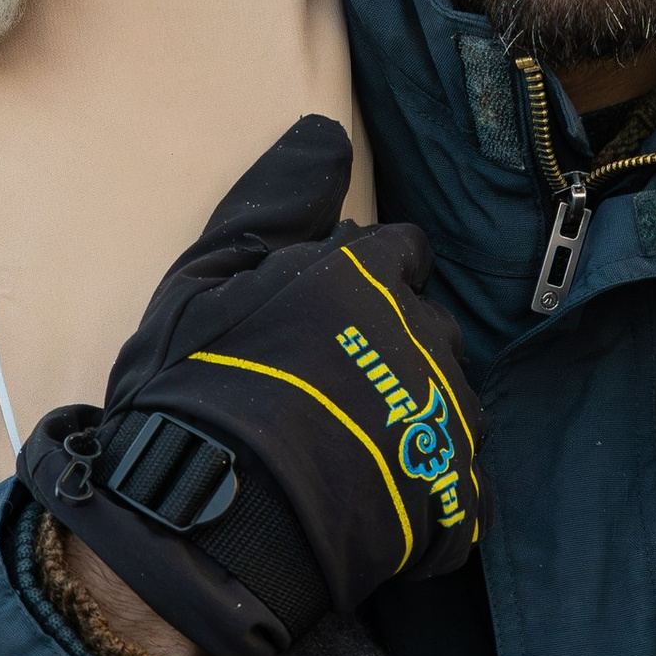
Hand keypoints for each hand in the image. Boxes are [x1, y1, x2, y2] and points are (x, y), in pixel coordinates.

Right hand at [18, 117, 482, 655]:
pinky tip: (375, 505)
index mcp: (370, 276)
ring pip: (448, 399)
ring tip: (348, 453)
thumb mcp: (205, 281)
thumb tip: (326, 131)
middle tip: (327, 393)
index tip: (325, 318)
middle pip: (428, 325)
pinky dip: (428, 492)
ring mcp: (446, 417)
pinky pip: (460, 485)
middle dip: (392, 347)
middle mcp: (424, 333)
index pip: (401, 252)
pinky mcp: (455, 495)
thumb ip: (273, 203)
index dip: (364, 281)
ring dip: (413, 416)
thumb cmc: (194, 393)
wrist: (208, 524)